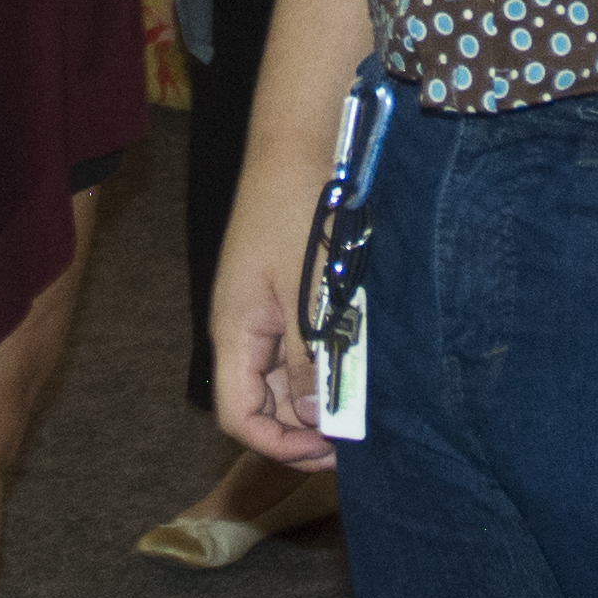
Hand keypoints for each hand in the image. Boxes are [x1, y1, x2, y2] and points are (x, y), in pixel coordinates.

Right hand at [206, 138, 338, 471]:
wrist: (296, 147)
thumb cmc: (298, 210)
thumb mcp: (309, 290)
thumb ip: (311, 356)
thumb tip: (316, 420)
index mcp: (235, 332)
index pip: (239, 417)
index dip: (278, 446)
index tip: (329, 451)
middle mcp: (241, 330)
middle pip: (263, 404)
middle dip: (304, 427)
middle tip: (357, 438)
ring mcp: (261, 313)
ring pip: (283, 378)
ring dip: (318, 396)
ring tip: (362, 404)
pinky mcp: (281, 296)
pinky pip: (297, 347)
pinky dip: (323, 363)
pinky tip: (355, 365)